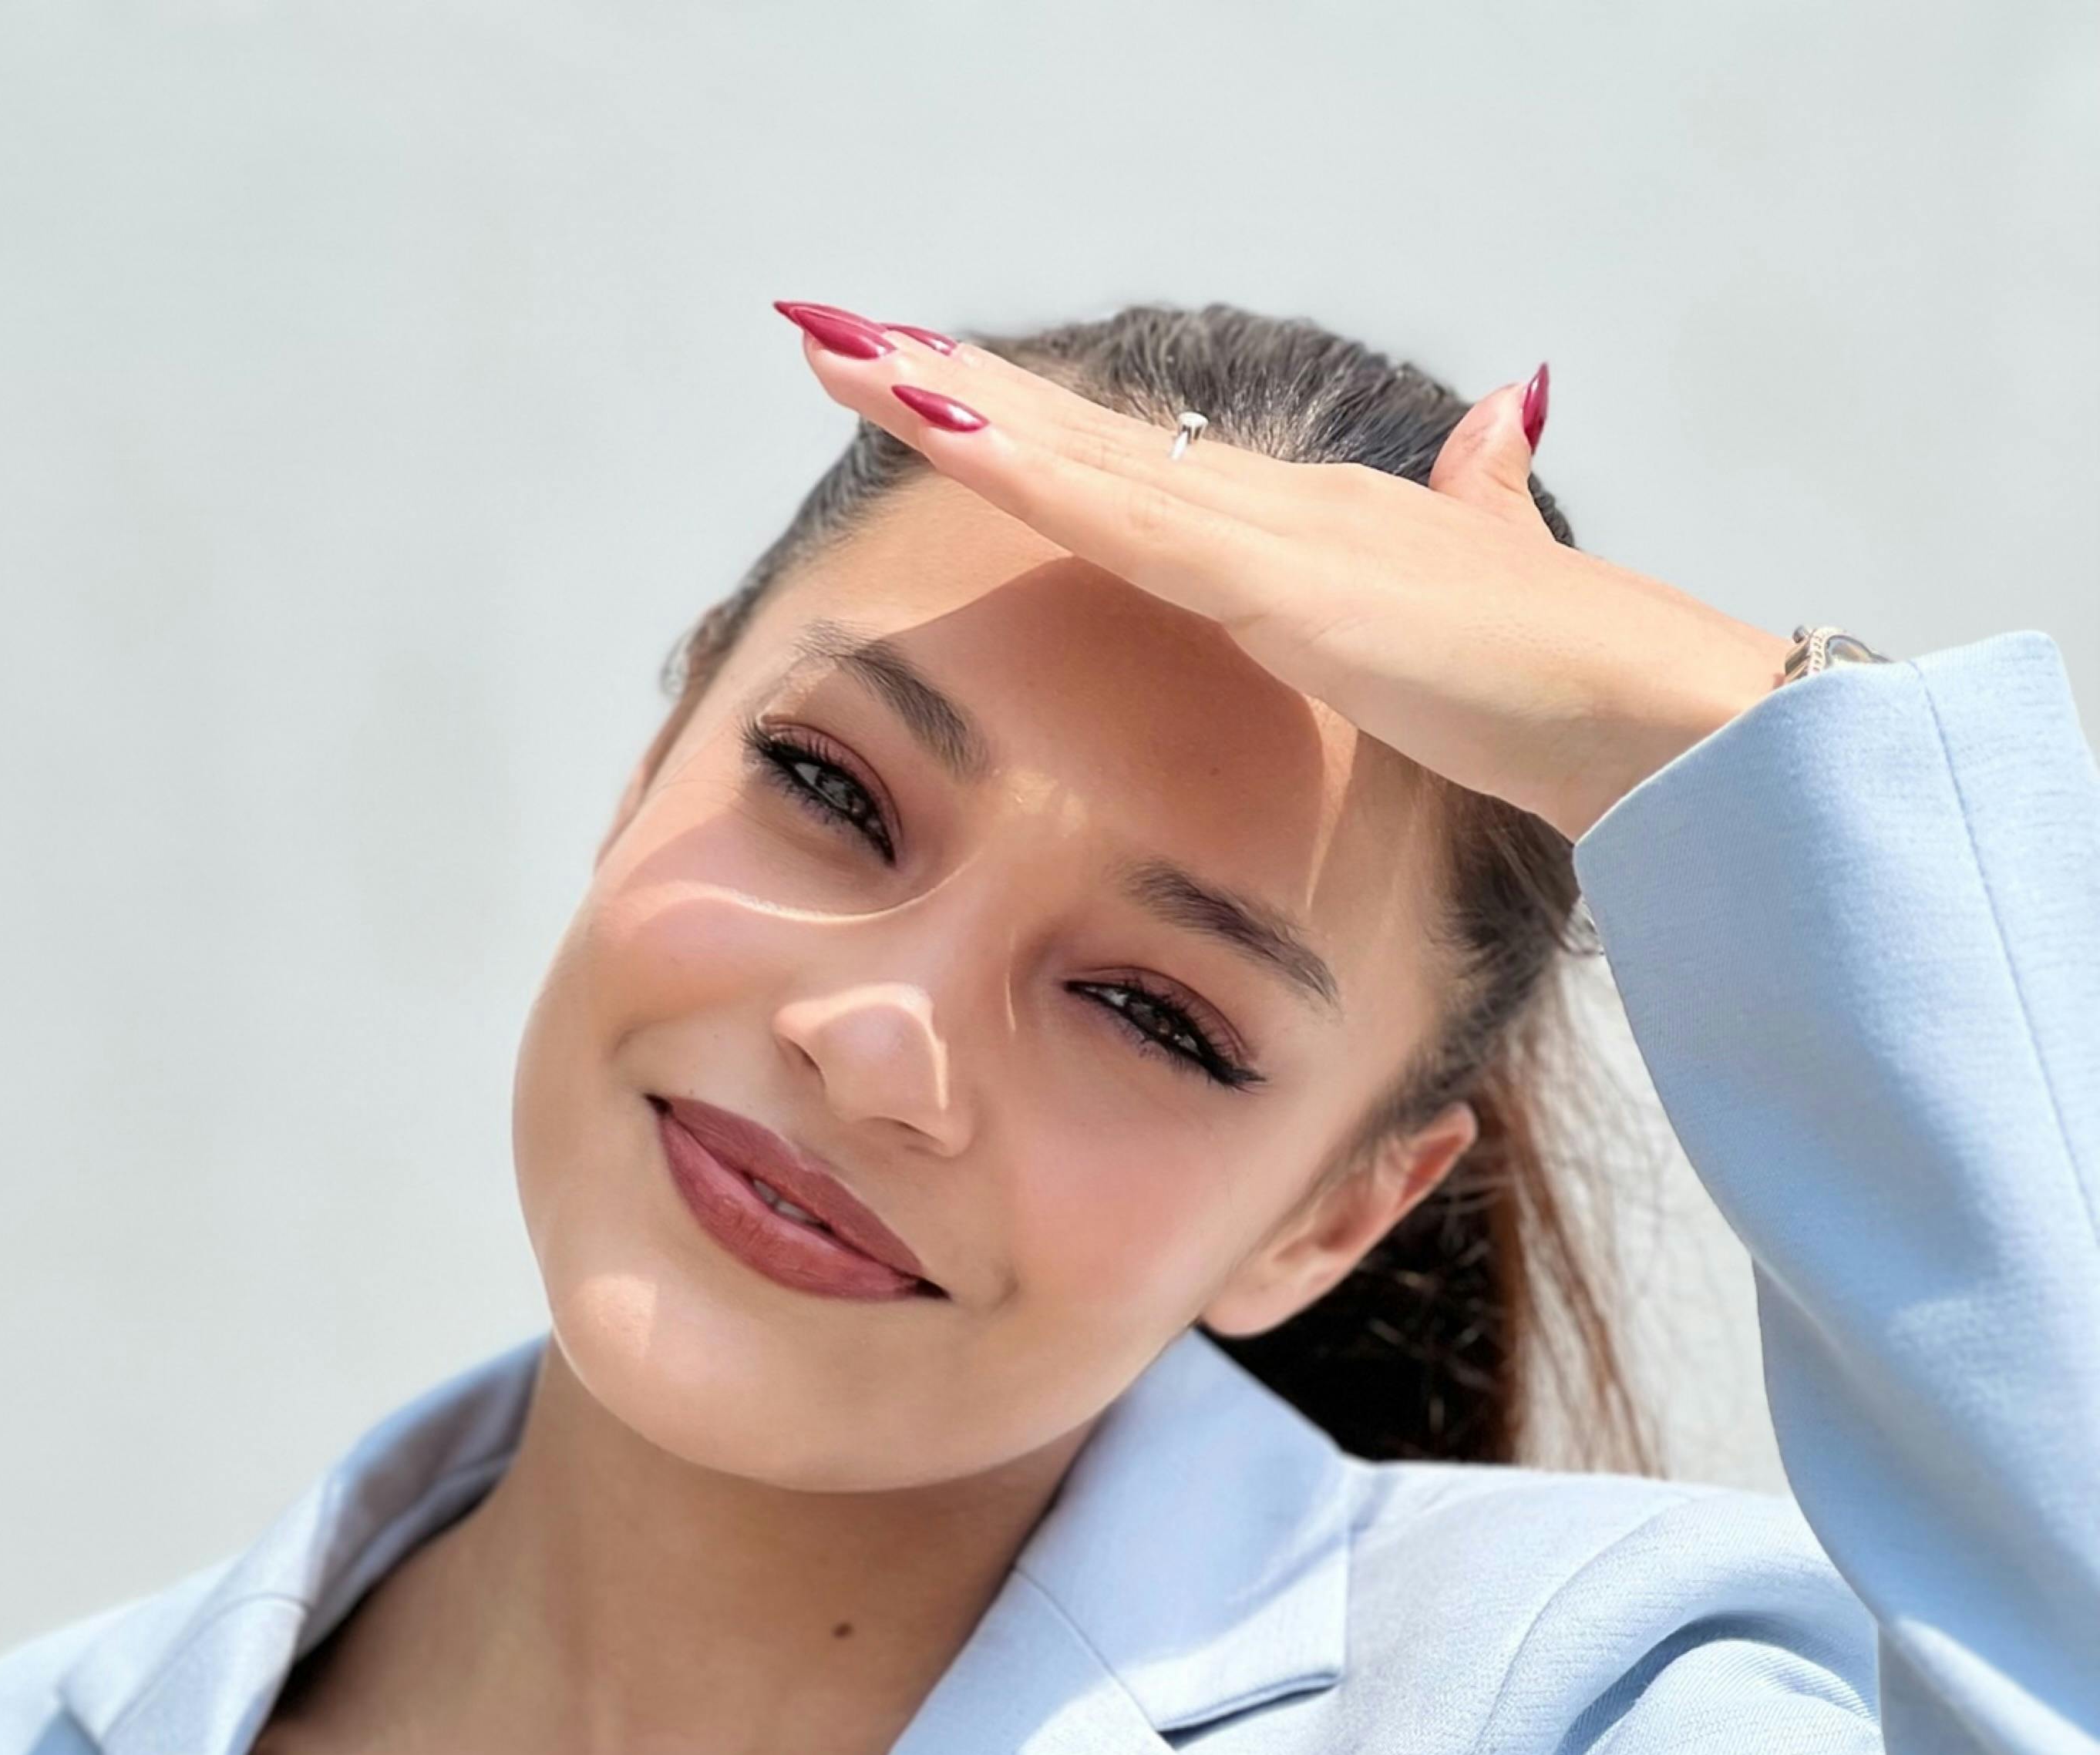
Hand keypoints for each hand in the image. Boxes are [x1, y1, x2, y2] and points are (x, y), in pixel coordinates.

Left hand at [779, 308, 1792, 843]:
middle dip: (945, 386)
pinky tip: (941, 428)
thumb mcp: (1487, 582)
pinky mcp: (1275, 585)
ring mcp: (1269, 537)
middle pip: (1075, 435)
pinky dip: (1023, 471)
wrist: (1639, 707)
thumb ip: (1478, 504)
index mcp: (1301, 526)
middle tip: (829, 334)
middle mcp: (1271, 506)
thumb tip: (1493, 420)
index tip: (922, 385)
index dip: (1020, 422)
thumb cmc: (1562, 679)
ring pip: (1073, 456)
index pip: (1128, 464)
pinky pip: (1119, 521)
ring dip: (948, 404)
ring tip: (838, 351)